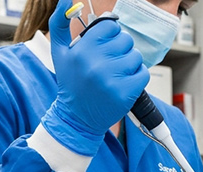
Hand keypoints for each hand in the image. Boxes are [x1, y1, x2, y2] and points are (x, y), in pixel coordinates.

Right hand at [40, 0, 148, 155]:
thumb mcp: (59, 52)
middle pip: (125, 40)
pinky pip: (143, 73)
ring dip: (128, 65)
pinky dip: (136, 78)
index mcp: (81, 49)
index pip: (110, 26)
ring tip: (113, 76)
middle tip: (107, 65)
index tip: (102, 49)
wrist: (77, 118)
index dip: (109, 36)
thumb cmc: (71, 82)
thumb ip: (60, 22)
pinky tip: (122, 85)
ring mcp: (112, 79)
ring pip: (136, 56)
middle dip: (119, 50)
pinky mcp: (126, 93)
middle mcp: (96, 63)